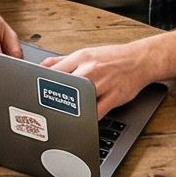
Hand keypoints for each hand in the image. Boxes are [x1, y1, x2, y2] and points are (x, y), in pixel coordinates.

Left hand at [46, 39, 162, 117]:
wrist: (141, 59)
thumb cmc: (114, 58)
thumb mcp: (86, 53)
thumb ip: (63, 61)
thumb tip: (42, 66)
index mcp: (81, 58)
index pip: (54, 72)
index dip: (42, 84)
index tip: (35, 94)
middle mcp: (90, 70)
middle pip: (64, 86)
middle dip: (53, 99)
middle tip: (44, 110)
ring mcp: (103, 84)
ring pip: (80, 101)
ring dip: (70, 111)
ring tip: (61, 119)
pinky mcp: (114, 97)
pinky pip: (97, 112)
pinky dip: (88, 119)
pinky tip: (82, 123)